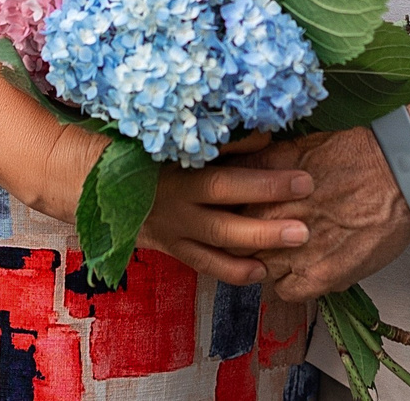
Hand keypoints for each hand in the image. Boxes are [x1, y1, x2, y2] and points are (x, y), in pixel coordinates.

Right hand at [139, 138, 313, 285]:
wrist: (105, 180)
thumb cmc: (153, 151)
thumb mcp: (184, 141)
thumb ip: (225, 143)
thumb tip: (265, 138)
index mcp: (180, 174)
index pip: (226, 182)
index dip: (264, 184)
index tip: (303, 181)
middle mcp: (177, 206)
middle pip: (224, 221)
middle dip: (266, 226)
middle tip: (304, 228)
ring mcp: (173, 230)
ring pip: (216, 244)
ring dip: (256, 246)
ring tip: (294, 243)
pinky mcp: (171, 247)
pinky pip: (204, 263)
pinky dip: (232, 270)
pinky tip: (261, 272)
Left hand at [244, 127, 409, 300]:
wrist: (400, 175)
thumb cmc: (357, 154)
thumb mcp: (299, 146)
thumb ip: (263, 163)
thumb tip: (238, 169)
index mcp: (263, 184)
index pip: (224, 208)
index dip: (232, 214)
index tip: (241, 216)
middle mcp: (271, 218)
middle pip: (235, 241)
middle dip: (245, 239)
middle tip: (263, 236)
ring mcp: (293, 249)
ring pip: (257, 269)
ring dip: (267, 263)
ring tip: (287, 253)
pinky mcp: (319, 276)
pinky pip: (284, 292)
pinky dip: (290, 284)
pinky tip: (303, 270)